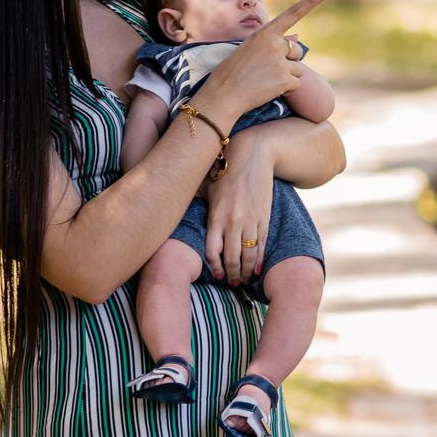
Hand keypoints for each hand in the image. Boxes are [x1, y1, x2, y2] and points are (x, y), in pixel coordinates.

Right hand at [193, 0, 328, 123]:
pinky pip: (296, 84)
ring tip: (265, 80)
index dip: (310, 1)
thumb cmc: (234, 71)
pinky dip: (286, 89)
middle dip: (289, 61)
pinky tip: (268, 89)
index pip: (292, 14)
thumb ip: (274, 43)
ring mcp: (280, 61)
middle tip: (267, 69)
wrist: (223, 94)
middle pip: (298, 50)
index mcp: (265, 32)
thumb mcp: (251, 49)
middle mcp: (275, 44)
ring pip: (299, 69)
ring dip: (287, 77)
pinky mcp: (284, 79)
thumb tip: (298, 38)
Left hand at [204, 128, 273, 283]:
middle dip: (233, 274)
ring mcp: (251, 221)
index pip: (212, 252)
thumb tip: (172, 208)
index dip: (214, 267)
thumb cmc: (224, 167)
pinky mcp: (264, 217)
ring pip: (249, 255)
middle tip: (233, 282)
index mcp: (215, 216)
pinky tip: (258, 268)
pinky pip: (262, 244)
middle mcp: (233, 222)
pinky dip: (260, 259)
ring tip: (245, 279)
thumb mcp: (203, 184)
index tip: (217, 274)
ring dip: (246, 271)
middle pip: (232, 258)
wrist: (253, 154)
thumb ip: (193, 201)